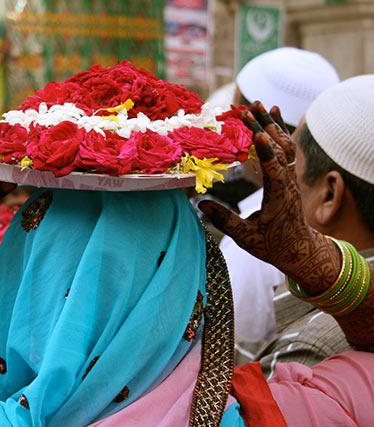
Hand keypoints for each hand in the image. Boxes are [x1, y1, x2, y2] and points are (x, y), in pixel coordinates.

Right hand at [198, 101, 339, 294]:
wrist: (297, 248)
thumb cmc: (271, 245)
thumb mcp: (245, 237)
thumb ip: (224, 220)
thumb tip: (201, 204)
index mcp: (279, 196)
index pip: (274, 168)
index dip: (266, 150)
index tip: (255, 132)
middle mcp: (287, 182)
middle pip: (280, 148)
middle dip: (265, 126)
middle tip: (249, 107)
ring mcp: (289, 177)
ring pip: (285, 145)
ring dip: (272, 123)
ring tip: (259, 104)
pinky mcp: (287, 176)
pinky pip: (286, 149)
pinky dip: (279, 130)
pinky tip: (273, 115)